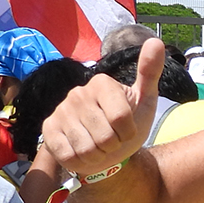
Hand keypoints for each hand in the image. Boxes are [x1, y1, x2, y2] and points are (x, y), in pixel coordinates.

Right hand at [44, 36, 162, 179]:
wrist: (106, 149)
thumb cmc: (128, 125)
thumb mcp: (144, 100)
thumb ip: (149, 72)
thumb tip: (155, 42)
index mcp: (101, 84)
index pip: (122, 120)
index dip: (128, 133)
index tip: (127, 129)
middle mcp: (77, 93)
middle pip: (105, 137)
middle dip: (113, 146)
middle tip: (111, 140)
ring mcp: (60, 111)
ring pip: (87, 149)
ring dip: (98, 155)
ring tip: (98, 146)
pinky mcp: (47, 130)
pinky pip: (69, 154)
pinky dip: (80, 160)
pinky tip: (81, 151)